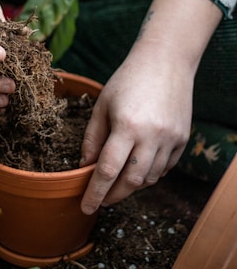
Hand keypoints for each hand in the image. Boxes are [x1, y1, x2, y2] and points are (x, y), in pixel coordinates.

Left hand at [79, 40, 192, 212]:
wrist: (166, 61)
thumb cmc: (128, 80)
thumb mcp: (102, 104)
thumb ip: (93, 137)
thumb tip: (85, 166)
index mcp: (127, 125)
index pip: (108, 170)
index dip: (95, 192)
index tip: (86, 207)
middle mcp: (152, 135)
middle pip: (132, 181)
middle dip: (114, 196)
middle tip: (101, 200)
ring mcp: (171, 138)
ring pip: (150, 178)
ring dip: (132, 185)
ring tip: (118, 182)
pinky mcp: (183, 139)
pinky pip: (166, 167)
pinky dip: (150, 173)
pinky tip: (139, 167)